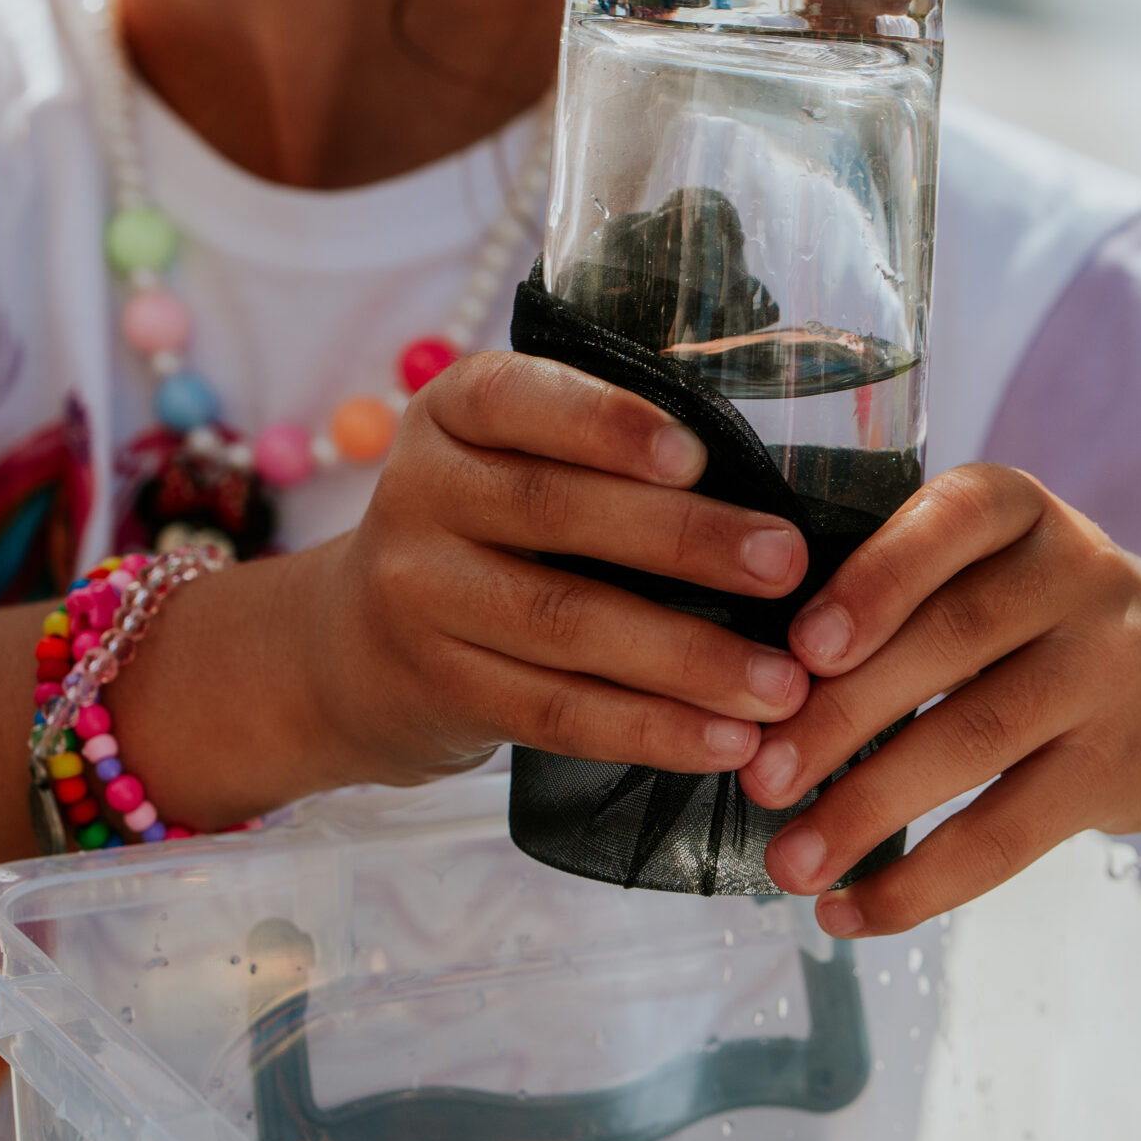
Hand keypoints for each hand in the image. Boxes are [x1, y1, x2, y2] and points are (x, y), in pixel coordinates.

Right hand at [294, 351, 813, 785]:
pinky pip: (555, 711)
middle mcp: (420, 493)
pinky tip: (723, 742)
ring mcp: (419, 595)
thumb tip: (774, 477)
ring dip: (686, 659)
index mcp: (452, 412)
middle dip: (684, 540)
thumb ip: (601, 451)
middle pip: (553, 511)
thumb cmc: (489, 529)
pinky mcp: (440, 688)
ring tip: (782, 685)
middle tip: (787, 565)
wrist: (353, 646)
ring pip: (563, 623)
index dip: (605, 424)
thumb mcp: (508, 457)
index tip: (697, 454)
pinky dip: (648, 729)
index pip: (516, 399)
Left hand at [737, 465, 1140, 936]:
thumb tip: (752, 684)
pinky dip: (919, 882)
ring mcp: (1109, 672)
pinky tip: (850, 910)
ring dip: (866, 809)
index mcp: (1021, 513)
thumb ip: (898, 599)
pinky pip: (1008, 833)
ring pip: (973, 740)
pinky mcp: (1119, 769)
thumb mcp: (994, 572)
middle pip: (948, 642)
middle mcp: (1077, 576)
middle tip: (758, 776)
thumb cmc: (1045, 627)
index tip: (802, 646)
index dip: (875, 579)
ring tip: (788, 861)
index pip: (953, 521)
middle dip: (839, 715)